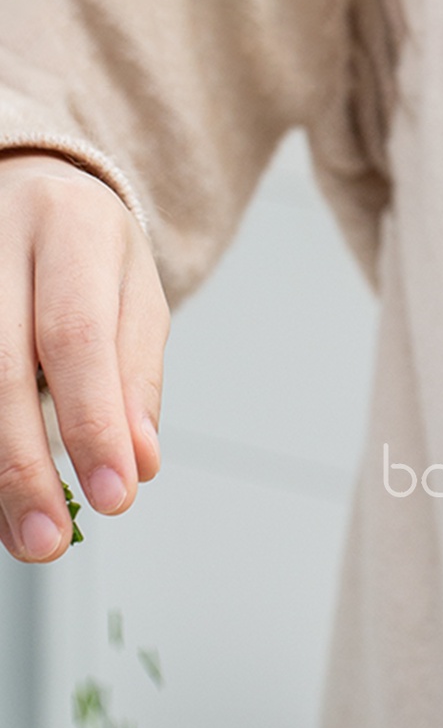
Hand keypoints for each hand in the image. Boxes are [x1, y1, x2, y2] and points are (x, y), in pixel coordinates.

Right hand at [0, 151, 167, 560]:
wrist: (30, 185)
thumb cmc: (91, 253)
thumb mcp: (137, 299)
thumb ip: (138, 378)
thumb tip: (141, 462)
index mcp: (72, 229)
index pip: (78, 338)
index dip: (92, 423)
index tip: (115, 498)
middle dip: (22, 466)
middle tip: (47, 541)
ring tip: (16, 534)